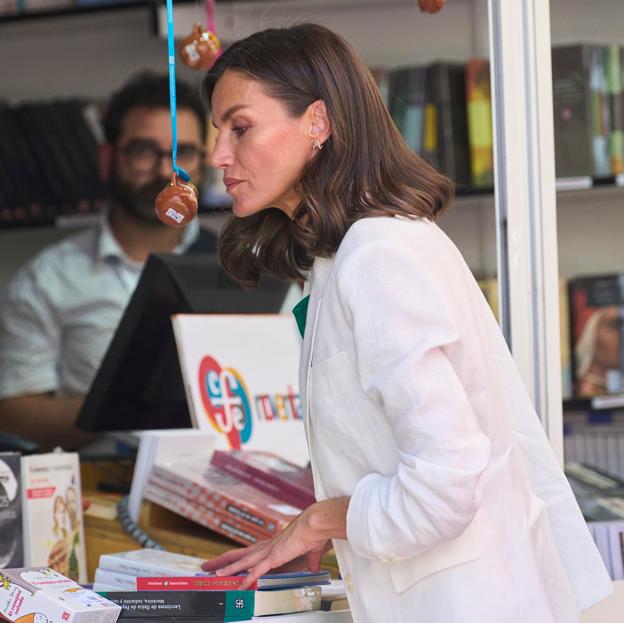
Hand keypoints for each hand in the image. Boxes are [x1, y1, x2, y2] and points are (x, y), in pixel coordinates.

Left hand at [201, 497, 348, 589]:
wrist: (315, 525)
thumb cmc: (313, 534)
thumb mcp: (310, 551)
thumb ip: (310, 560)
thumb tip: (314, 566)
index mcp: (272, 545)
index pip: (248, 552)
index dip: (235, 558)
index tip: (225, 562)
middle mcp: (266, 547)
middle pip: (238, 555)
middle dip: (221, 561)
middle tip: (206, 565)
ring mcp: (268, 552)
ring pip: (242, 562)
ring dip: (228, 569)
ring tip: (214, 575)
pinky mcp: (274, 557)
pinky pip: (257, 570)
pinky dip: (248, 578)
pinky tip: (240, 586)